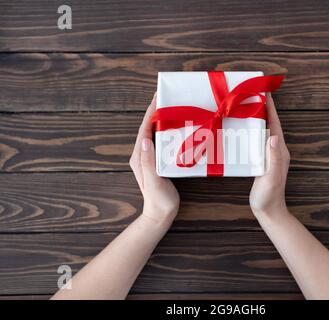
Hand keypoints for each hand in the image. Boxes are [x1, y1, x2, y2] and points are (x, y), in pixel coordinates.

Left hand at [129, 93, 179, 223]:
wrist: (160, 214)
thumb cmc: (158, 200)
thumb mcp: (154, 182)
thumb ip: (148, 163)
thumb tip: (146, 140)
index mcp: (139, 157)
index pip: (144, 130)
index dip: (150, 113)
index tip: (158, 98)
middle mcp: (142, 155)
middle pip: (148, 128)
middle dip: (156, 112)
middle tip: (168, 98)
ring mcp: (150, 158)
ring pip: (155, 134)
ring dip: (162, 120)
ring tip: (174, 108)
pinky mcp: (158, 162)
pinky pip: (162, 142)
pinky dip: (168, 131)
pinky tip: (178, 128)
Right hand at [249, 93, 289, 216]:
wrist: (268, 211)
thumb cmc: (269, 196)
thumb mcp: (271, 178)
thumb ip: (274, 158)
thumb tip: (273, 136)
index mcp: (280, 151)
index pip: (275, 125)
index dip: (270, 108)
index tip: (264, 92)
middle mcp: (276, 150)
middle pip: (270, 124)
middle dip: (262, 109)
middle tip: (250, 95)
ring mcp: (269, 156)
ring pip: (263, 131)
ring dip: (256, 119)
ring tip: (244, 108)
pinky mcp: (262, 161)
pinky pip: (256, 141)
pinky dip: (250, 132)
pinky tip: (240, 130)